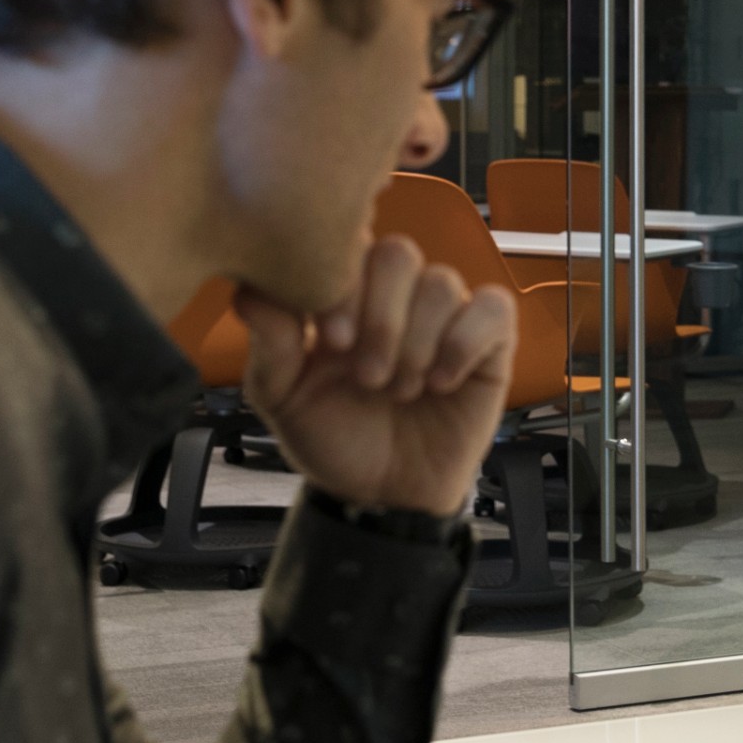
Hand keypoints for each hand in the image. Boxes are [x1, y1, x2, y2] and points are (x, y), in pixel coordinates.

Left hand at [239, 233, 514, 515]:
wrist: (384, 494)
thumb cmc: (334, 438)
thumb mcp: (284, 398)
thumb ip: (271, 343)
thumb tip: (250, 290)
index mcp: (344, 295)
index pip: (347, 248)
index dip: (343, 289)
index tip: (332, 344)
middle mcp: (395, 294)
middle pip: (398, 254)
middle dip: (382, 319)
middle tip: (368, 377)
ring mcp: (444, 313)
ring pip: (441, 284)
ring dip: (417, 344)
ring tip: (400, 390)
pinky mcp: (489, 340)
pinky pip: (491, 309)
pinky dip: (463, 344)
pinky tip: (442, 383)